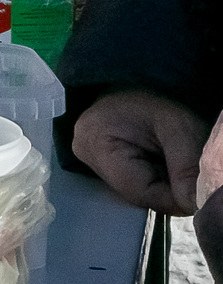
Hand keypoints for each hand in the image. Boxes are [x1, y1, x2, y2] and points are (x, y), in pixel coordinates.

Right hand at [75, 89, 212, 214]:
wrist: (144, 76)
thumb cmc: (158, 94)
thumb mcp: (180, 128)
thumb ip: (187, 169)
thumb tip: (194, 206)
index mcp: (94, 142)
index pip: (137, 191)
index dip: (173, 197)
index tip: (199, 191)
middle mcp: (83, 153)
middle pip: (135, 191)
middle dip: (168, 187)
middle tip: (190, 169)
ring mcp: (89, 156)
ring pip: (136, 188)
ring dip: (163, 182)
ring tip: (175, 157)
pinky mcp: (100, 158)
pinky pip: (132, 179)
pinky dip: (156, 176)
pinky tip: (162, 158)